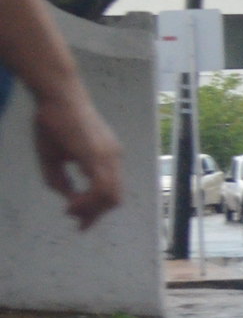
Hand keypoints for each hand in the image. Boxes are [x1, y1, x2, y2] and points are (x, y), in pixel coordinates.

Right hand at [33, 95, 122, 229]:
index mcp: (107, 157)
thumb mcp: (53, 157)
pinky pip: (102, 186)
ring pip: (111, 196)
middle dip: (95, 214)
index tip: (78, 220)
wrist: (57, 96)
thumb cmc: (52, 122)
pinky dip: (89, 201)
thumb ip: (59, 180)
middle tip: (76, 221)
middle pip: (114, 198)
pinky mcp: (98, 154)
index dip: (96, 210)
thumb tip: (68, 198)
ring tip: (71, 211)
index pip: (111, 191)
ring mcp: (108, 156)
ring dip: (92, 210)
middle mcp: (113, 158)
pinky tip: (72, 203)